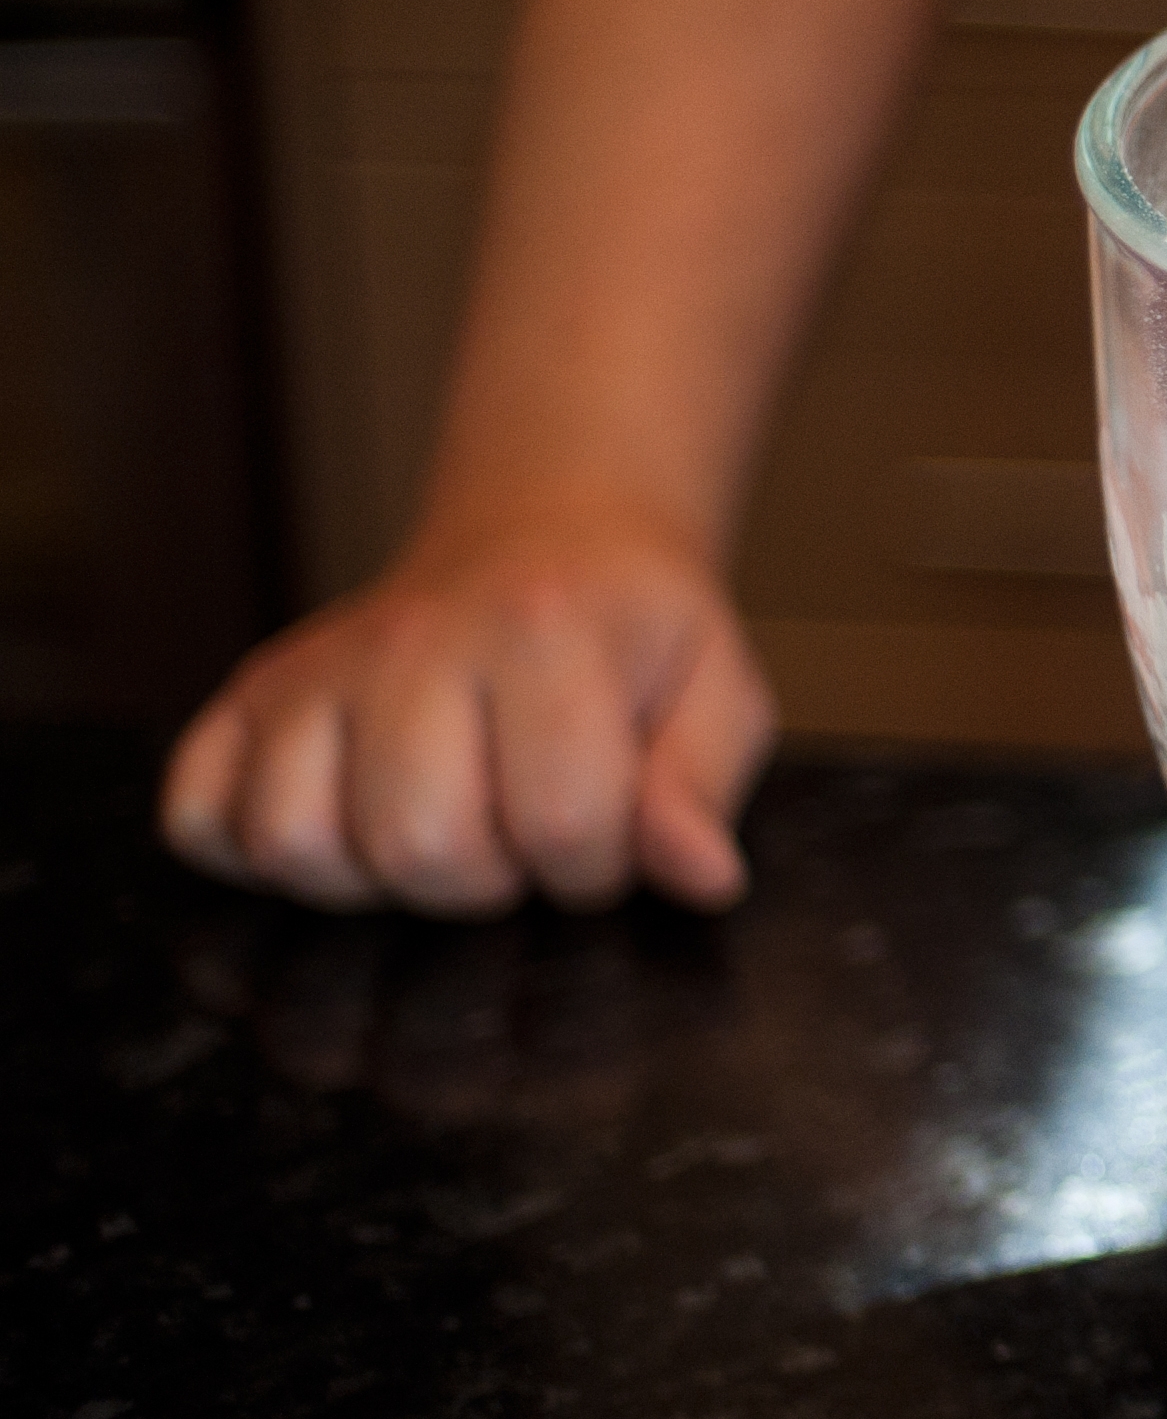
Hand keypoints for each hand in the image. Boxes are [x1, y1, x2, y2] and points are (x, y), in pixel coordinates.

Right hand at [161, 517, 774, 917]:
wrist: (552, 538)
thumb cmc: (636, 634)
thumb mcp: (715, 693)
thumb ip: (703, 787)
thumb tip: (702, 877)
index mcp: (542, 632)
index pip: (561, 825)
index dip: (597, 866)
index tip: (608, 830)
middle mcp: (410, 640)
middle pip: (418, 847)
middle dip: (489, 880)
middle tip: (522, 831)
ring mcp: (317, 667)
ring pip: (293, 843)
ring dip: (374, 877)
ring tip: (443, 828)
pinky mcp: (252, 693)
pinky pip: (200, 816)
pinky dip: (253, 850)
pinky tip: (348, 818)